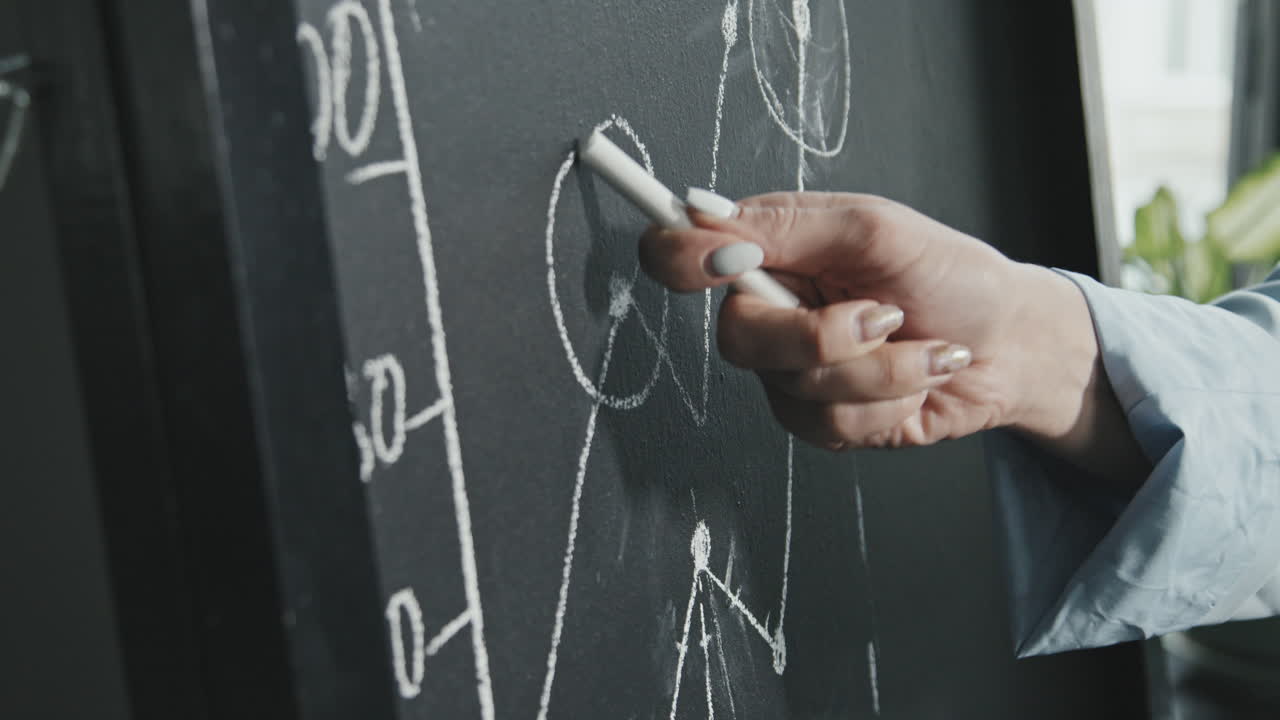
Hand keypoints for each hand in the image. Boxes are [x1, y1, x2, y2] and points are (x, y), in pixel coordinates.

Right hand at [640, 192, 1138, 472]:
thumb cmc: (951, 276)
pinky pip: (831, 426)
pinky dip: (891, 400)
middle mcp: (770, 313)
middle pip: (736, 340)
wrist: (1013, 344)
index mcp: (770, 253)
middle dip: (820, 337)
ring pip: (797, 389)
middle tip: (882, 316)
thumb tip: (704, 217)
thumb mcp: (875, 227)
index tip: (729, 262)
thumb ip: (787, 223)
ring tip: (919, 344)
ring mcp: (792, 374)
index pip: (679, 255)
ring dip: (880, 371)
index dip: (680, 261)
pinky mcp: (823, 422)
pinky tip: (918, 378)